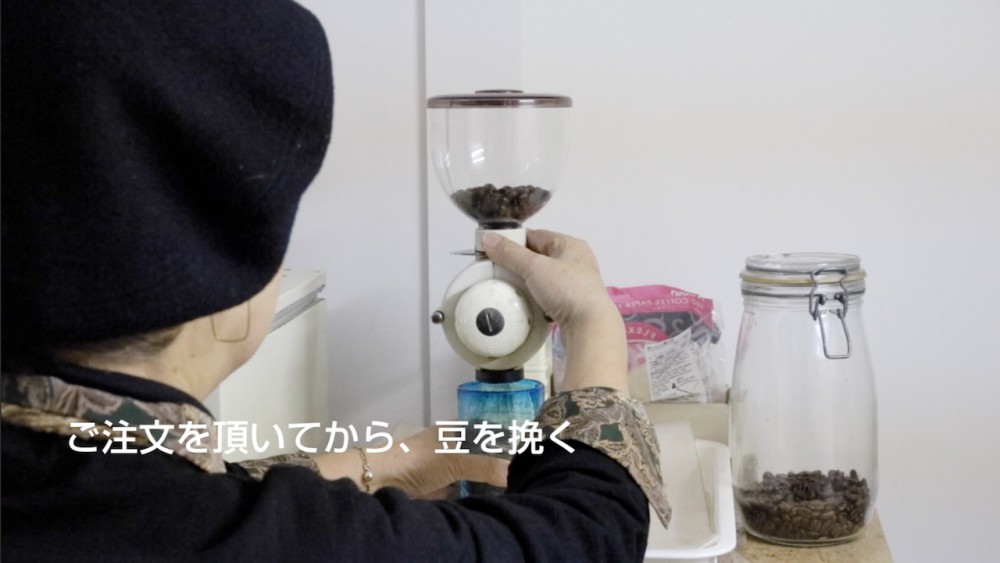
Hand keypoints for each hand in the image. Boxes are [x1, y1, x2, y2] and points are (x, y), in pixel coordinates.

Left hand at [313, 426, 507, 496]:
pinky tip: (488, 501)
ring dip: (482, 483)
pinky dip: (470, 497)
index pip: (481, 432)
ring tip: (510, 488)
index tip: (522, 451)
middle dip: (493, 465)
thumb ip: (484, 466)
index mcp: (449, 433)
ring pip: (467, 475)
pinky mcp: (435, 491)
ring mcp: (439, 470)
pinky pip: (459, 493)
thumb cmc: (417, 461)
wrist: (380, 482)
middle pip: (475, 456)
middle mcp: (446, 449)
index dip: (500, 440)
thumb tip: (512, 473)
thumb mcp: (455, 461)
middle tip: (519, 474)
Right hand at [481, 229, 627, 391]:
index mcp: (570, 245)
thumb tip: (488, 238)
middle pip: (538, 255)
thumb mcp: (534, 267)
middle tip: (497, 269)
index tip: (494, 249)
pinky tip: (523, 300)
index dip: (513, 241)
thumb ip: (510, 253)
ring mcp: (575, 282)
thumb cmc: (567, 290)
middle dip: (518, 262)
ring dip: (525, 280)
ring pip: (542, 275)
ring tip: (507, 285)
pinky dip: (534, 294)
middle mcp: (575, 260)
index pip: (535, 235)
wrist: (590, 326)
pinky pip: (547, 292)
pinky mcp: (572, 302)